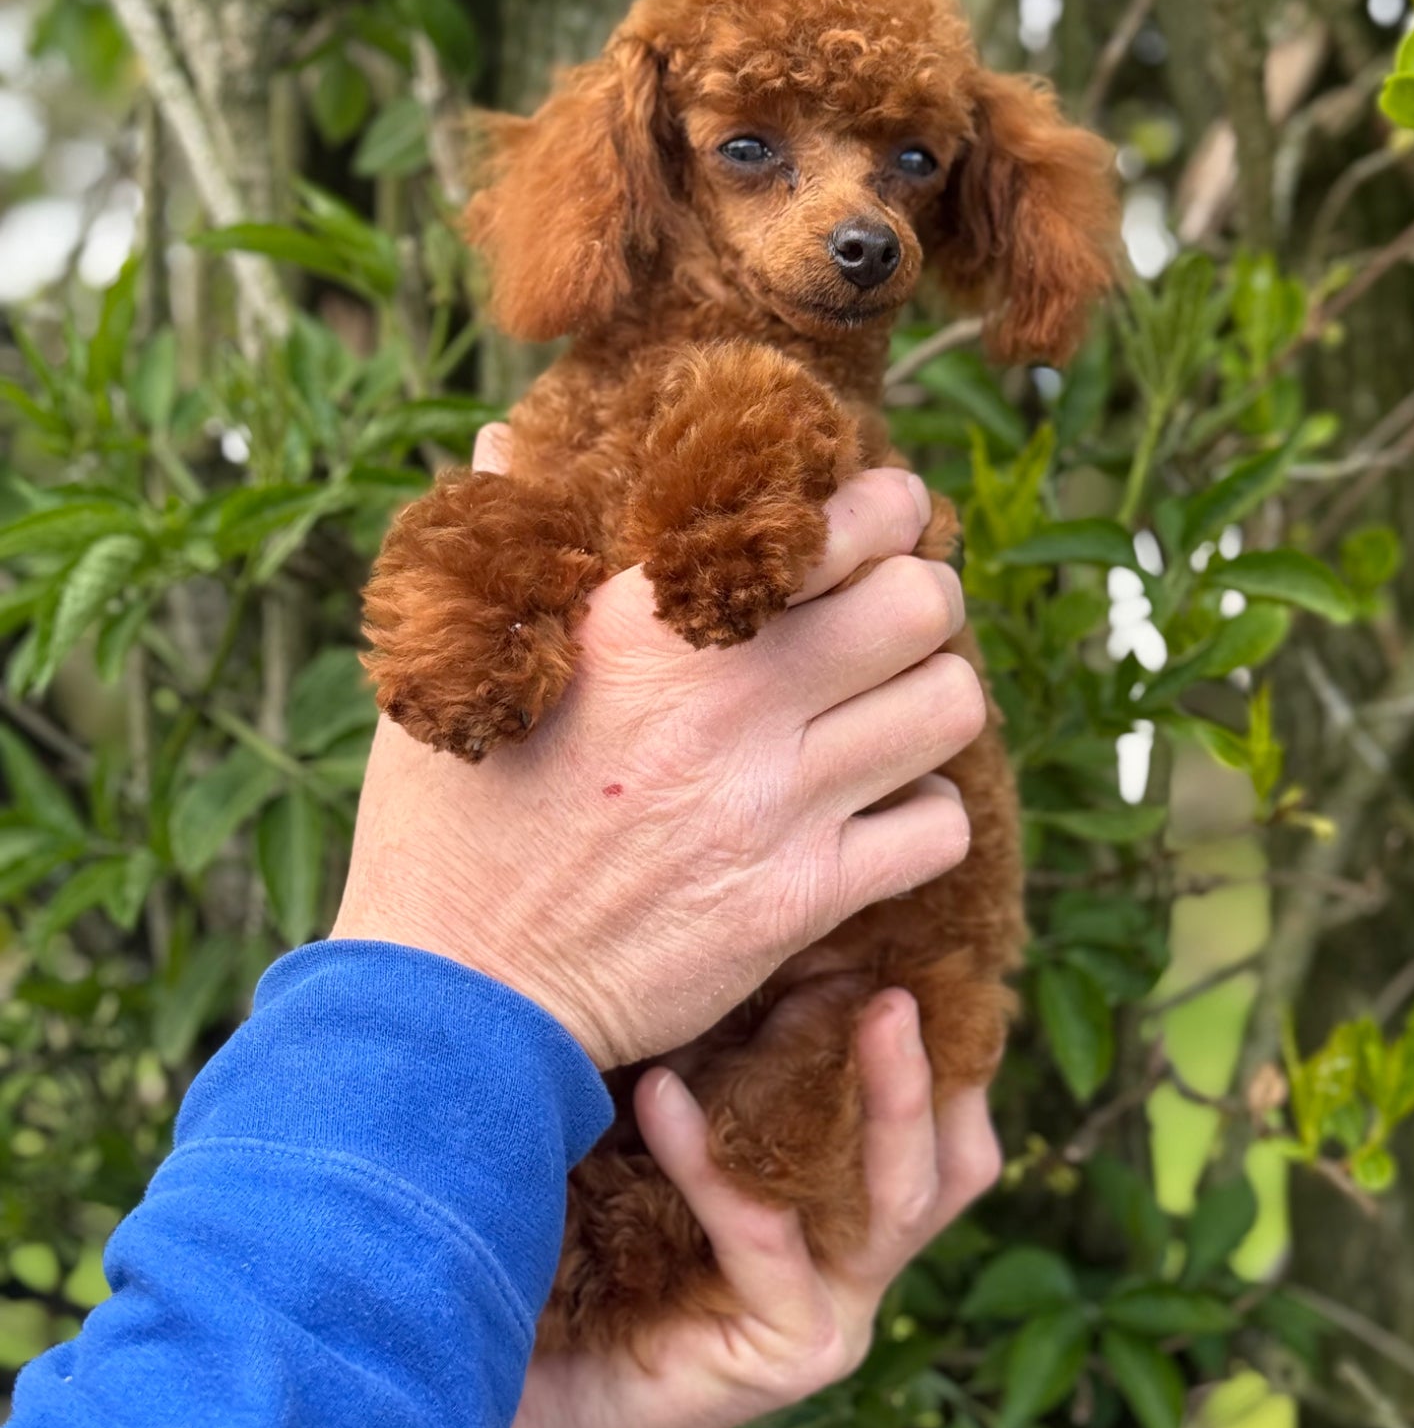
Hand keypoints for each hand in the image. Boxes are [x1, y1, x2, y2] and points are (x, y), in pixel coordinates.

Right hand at [335, 429, 985, 1068]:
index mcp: (649, 622)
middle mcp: (729, 700)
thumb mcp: (455, 662)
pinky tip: (874, 813)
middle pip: (925, 603)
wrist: (458, 993)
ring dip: (930, 704)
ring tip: (887, 714)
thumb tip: (505, 434)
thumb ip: (508, 540)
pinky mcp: (800, 901)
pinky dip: (923, 817)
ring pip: (949, 710)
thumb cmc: (449, 820)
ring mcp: (774, 803)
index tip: (877, 526)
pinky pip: (937, 830)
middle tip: (889, 621)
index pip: (839, 522)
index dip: (884, 513)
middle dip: (923, 601)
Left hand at [479, 988, 1002, 1427]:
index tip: (908, 947)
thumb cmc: (586, 1227)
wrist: (512, 1370)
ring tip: (862, 1008)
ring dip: (890, 1099)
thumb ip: (730, 1052)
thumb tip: (770, 935)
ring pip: (898, 1203)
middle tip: (903, 984)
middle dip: (937, 1068)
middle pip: (954, 1164)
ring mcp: (834, 1315)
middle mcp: (859, 1263)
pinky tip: (659, 1094)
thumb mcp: (670, 1115)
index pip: (946, 1122)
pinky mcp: (786, 1356)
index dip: (944, 1038)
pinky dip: (714, 1160)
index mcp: (850, 1206)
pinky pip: (765, 1237)